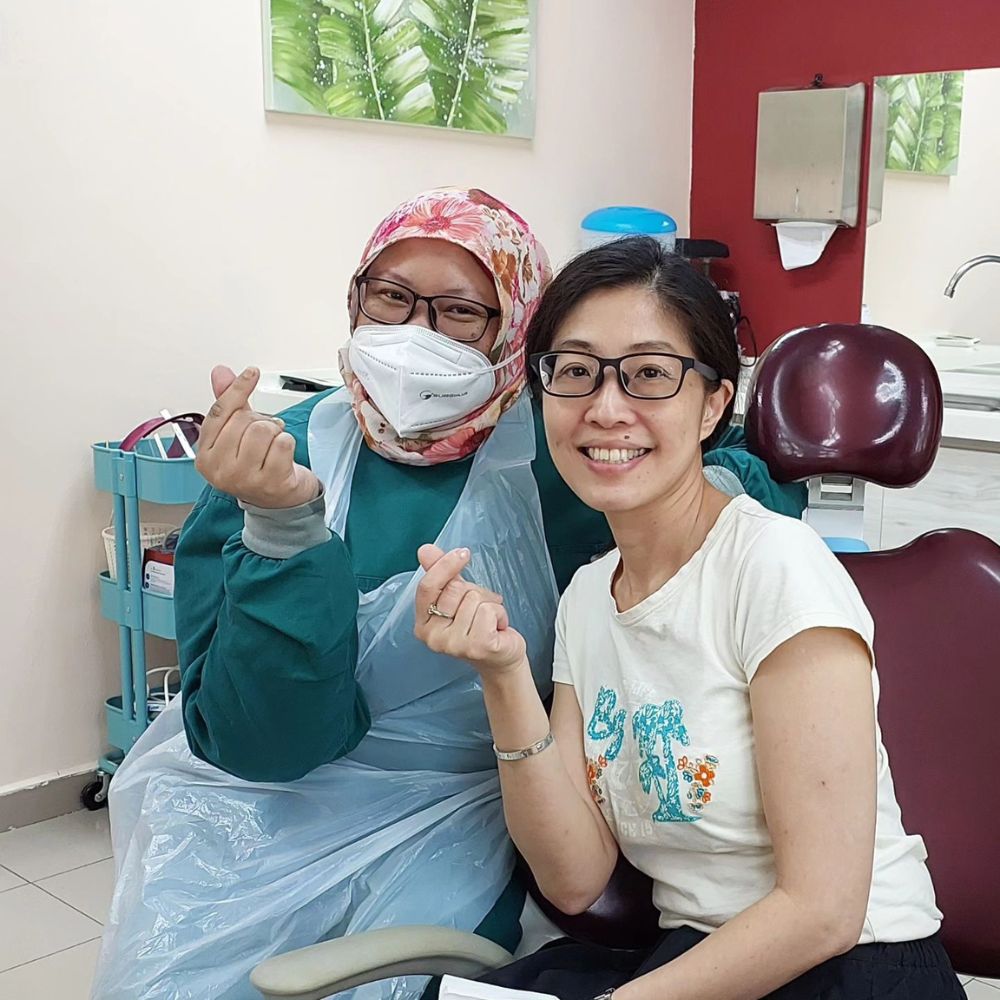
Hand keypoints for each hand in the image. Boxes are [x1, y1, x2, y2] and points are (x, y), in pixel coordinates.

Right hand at [196, 365, 320, 508]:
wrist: (279, 502)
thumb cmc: (256, 465)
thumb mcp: (237, 434)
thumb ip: (229, 404)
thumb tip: (220, 372)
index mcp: (205, 456)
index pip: (219, 412)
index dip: (237, 389)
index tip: (251, 372)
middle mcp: (220, 470)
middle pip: (244, 420)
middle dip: (261, 420)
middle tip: (265, 435)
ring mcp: (244, 479)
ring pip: (263, 429)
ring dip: (275, 432)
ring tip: (273, 445)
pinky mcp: (270, 482)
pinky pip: (283, 443)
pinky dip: (288, 443)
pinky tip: (283, 456)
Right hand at [414, 544, 526, 675]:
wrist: (501, 658)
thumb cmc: (478, 626)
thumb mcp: (458, 597)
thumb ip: (442, 574)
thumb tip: (425, 550)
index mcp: (423, 624)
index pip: (427, 587)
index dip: (444, 566)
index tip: (462, 553)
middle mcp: (433, 637)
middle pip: (455, 589)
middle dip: (474, 591)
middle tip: (481, 608)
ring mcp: (454, 645)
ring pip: (474, 598)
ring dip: (489, 604)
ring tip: (489, 620)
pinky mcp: (477, 646)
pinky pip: (489, 610)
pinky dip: (500, 613)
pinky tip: (497, 628)